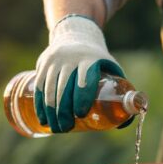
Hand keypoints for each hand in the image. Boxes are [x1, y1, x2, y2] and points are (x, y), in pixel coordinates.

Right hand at [34, 14, 123, 132]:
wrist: (77, 35)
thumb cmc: (98, 61)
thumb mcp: (111, 67)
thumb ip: (120, 91)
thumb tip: (123, 123)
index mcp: (90, 60)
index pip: (85, 80)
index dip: (82, 99)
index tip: (80, 115)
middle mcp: (71, 58)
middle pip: (65, 88)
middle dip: (64, 111)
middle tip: (66, 128)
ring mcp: (55, 60)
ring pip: (50, 88)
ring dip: (51, 111)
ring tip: (56, 128)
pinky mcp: (44, 62)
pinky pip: (39, 85)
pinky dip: (40, 104)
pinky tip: (43, 118)